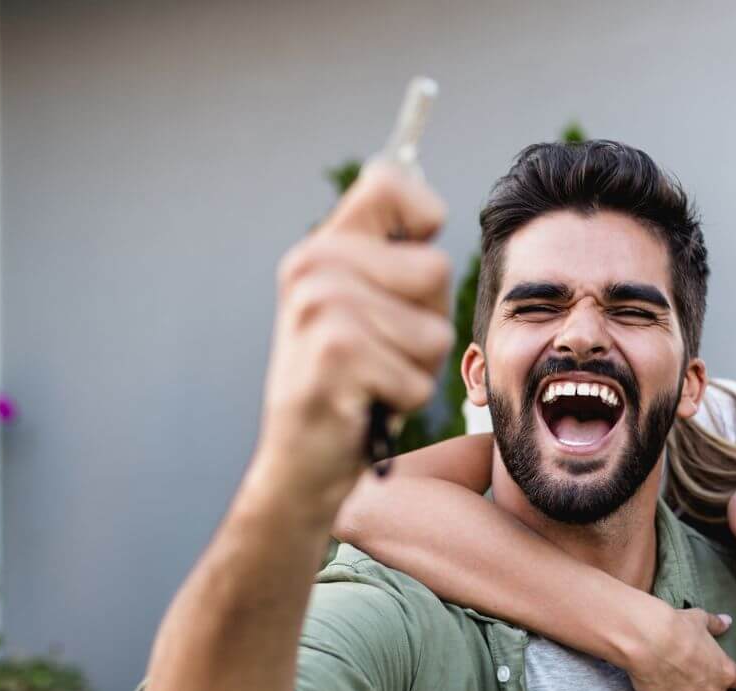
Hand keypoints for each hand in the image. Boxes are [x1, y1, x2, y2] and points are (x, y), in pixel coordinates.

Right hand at [247, 162, 453, 516]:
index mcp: (322, 248)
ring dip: (416, 369)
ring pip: (434, 332)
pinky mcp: (335, 354)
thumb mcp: (362, 309)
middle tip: (379, 353)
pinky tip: (364, 405)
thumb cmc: (348, 387)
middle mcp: (313, 266)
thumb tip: (430, 204)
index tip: (409, 271)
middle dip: (427, 323)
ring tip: (371, 380)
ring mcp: (320, 307)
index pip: (393, 182)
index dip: (425, 216)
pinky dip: (404, 401)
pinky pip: (419, 377)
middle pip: (436, 270)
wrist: (299, 464)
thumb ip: (389, 259)